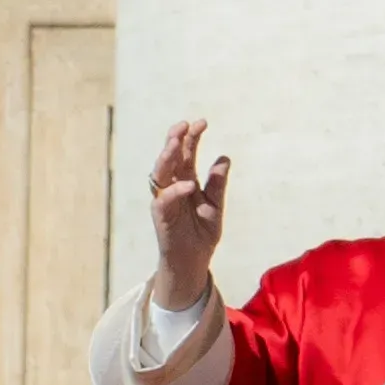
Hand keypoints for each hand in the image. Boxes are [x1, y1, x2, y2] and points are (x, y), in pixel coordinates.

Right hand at [146, 118, 232, 310]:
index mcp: (185, 182)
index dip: (191, 138)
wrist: (195, 261)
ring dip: (168, 158)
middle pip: (170, 159)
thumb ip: (217, 183)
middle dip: (175, 140)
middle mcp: (172, 188)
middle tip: (185, 125)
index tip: (201, 122)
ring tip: (177, 142)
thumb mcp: (215, 204)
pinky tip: (188, 184)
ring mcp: (165, 201)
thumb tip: (224, 157)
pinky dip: (175, 191)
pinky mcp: (161, 218)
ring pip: (160, 174)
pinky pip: (164, 201)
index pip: (185, 155)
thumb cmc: (202, 233)